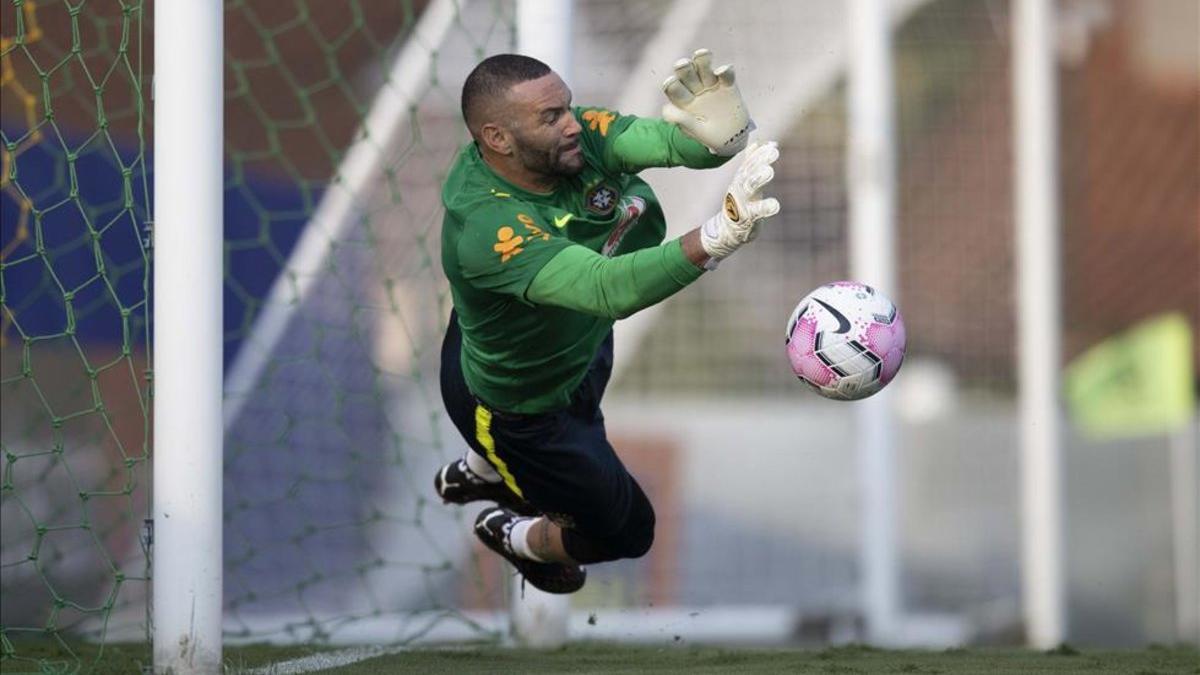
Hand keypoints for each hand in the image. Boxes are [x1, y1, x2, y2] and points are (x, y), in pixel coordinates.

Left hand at [661, 49, 754, 156]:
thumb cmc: (708, 135)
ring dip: (702, 60)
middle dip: (684, 68)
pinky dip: (725, 71)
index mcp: (683, 100)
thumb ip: (682, 120)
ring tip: (701, 54)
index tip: (669, 82)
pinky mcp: (728, 85)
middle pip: (687, 74)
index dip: (671, 85)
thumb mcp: (695, 130)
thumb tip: (665, 111)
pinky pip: (726, 75)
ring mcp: (711, 85)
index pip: (674, 89)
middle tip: (681, 65)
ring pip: (705, 69)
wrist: (732, 139)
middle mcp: (695, 89)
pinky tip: (722, 71)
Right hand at [699, 141, 780, 264]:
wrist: (727, 230)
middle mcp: (739, 188)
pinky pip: (756, 211)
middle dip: (760, 161)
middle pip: (749, 171)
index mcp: (740, 179)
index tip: (772, 145)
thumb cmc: (740, 204)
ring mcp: (741, 202)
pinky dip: (765, 207)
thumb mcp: (743, 182)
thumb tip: (758, 143)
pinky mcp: (747, 217)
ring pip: (750, 188)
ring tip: (769, 171)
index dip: (760, 154)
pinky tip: (775, 205)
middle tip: (774, 152)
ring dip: (759, 178)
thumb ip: (751, 163)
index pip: (749, 163)